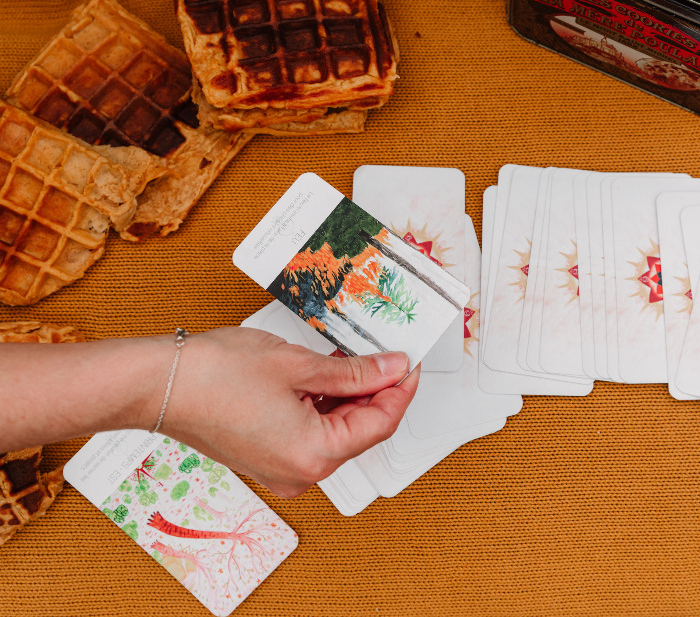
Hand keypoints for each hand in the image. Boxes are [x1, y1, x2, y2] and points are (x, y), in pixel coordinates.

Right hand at [156, 326, 418, 497]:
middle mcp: (302, 474)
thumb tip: (393, 369)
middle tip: (387, 355)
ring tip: (356, 359)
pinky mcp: (268, 461)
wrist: (159, 385)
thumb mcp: (300, 365)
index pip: (380, 424)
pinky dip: (324, 407)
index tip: (410, 363)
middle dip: (377, 392)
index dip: (401, 390)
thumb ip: (355, 372)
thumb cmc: (215, 375)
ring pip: (337, 432)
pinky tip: (328, 376)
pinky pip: (312, 435)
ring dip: (350, 397)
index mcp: (315, 455)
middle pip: (360, 431)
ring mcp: (283, 471)